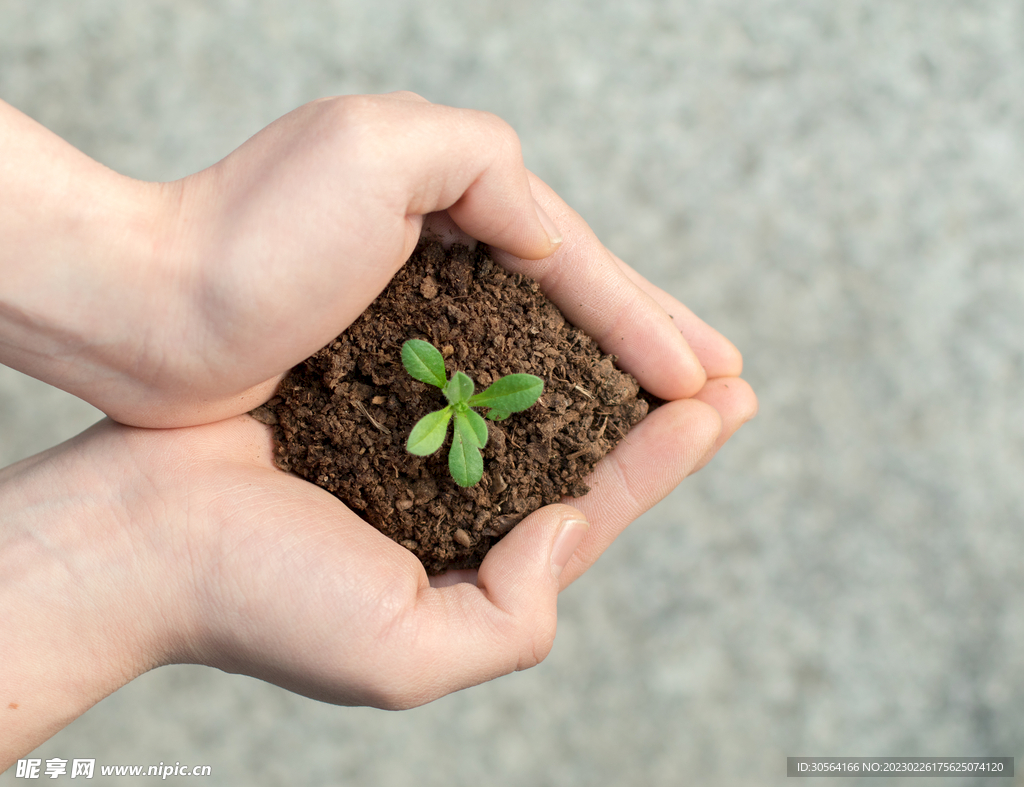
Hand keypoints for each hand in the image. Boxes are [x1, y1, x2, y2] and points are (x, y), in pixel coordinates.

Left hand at [1, 93, 720, 427]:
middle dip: (657, 350)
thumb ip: (486, 164)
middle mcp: (448, 264)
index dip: (648, 325)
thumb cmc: (248, 238)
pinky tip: (581, 434)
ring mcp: (419, 324)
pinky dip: (543, 413)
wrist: (143, 311)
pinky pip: (489, 393)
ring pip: (542, 356)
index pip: (579, 270)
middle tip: (732, 390)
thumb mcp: (379, 148)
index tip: (713, 378)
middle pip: (577, 312)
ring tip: (686, 414)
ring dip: (615, 386)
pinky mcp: (386, 377)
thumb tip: (546, 233)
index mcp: (460, 206)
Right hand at [1, 379, 746, 764]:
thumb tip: (570, 530)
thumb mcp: (405, 655)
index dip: (663, 463)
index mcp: (472, 565)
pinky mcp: (371, 385)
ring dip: (596, 361)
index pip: (593, 509)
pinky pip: (461, 351)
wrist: (142, 535)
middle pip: (577, 448)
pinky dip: (512, 329)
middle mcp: (453, 501)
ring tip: (664, 330)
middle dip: (654, 411)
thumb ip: (510, 619)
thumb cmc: (262, 603)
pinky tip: (554, 297)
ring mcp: (414, 438)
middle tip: (726, 369)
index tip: (726, 409)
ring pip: (529, 394)